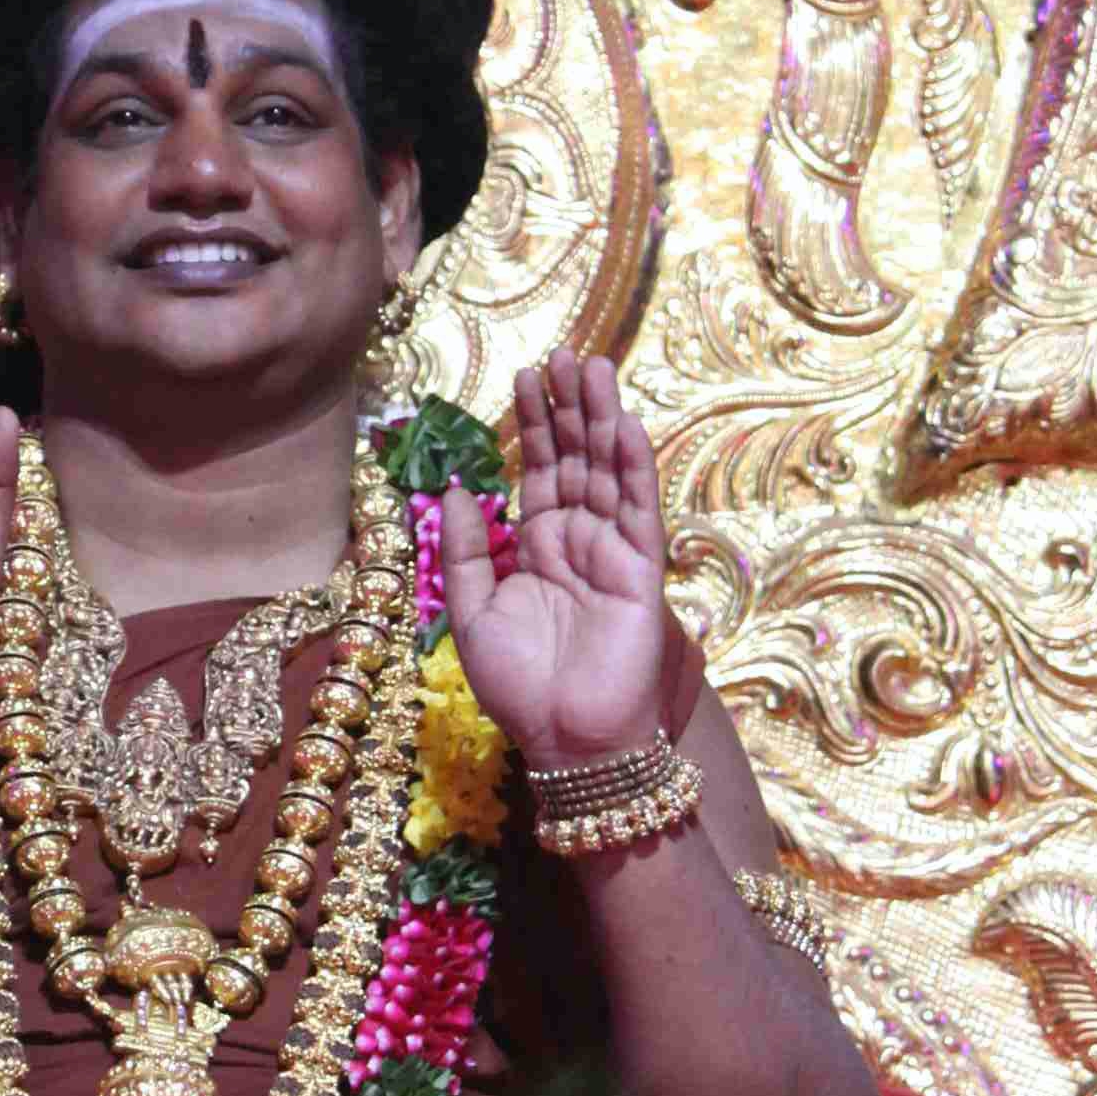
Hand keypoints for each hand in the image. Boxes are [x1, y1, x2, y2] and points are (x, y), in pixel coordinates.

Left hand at [441, 354, 669, 773]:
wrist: (564, 742)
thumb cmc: (520, 688)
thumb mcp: (471, 612)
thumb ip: (464, 551)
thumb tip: (453, 490)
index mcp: (540, 549)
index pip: (538, 472)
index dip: (534, 424)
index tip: (526, 375)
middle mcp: (579, 542)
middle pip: (576, 460)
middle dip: (569, 407)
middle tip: (563, 353)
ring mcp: (614, 554)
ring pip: (609, 473)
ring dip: (602, 420)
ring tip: (592, 368)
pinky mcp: (642, 574)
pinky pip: (639, 511)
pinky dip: (633, 467)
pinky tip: (624, 425)